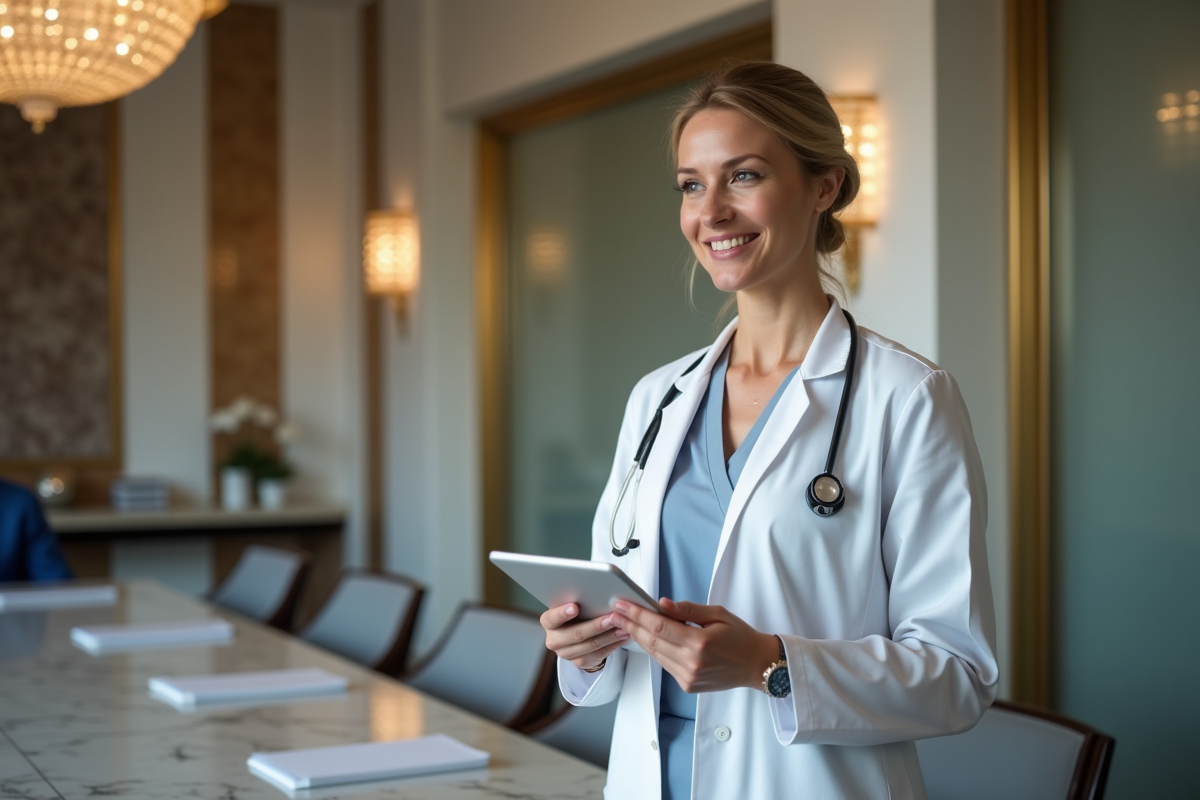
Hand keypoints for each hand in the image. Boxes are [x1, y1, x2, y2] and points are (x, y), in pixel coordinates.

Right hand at [540, 602, 629, 671]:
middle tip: (612, 617)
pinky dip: (613, 644)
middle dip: (596, 626)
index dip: (562, 613)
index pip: (552, 617)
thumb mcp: (572, 606)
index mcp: (548, 621)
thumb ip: (578, 601)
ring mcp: (566, 653)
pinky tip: (623, 636)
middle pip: (576, 634)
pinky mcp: (579, 662)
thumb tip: (597, 593)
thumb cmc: (575, 615)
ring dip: (609, 635)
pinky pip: (599, 654)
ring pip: (591, 645)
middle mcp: (554, 639)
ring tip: (623, 627)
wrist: (576, 636)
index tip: (575, 607)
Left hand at [611, 598, 777, 692]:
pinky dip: (653, 649)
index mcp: (699, 643)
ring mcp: (688, 677)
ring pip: (655, 654)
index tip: (622, 604)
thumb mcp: (718, 614)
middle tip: (615, 611)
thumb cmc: (741, 637)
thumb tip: (661, 604)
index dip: (637, 614)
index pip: (659, 626)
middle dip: (631, 624)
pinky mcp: (687, 684)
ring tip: (624, 622)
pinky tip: (645, 637)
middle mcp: (691, 663)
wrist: (757, 666)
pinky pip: (664, 664)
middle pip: (652, 641)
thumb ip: (687, 610)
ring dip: (638, 637)